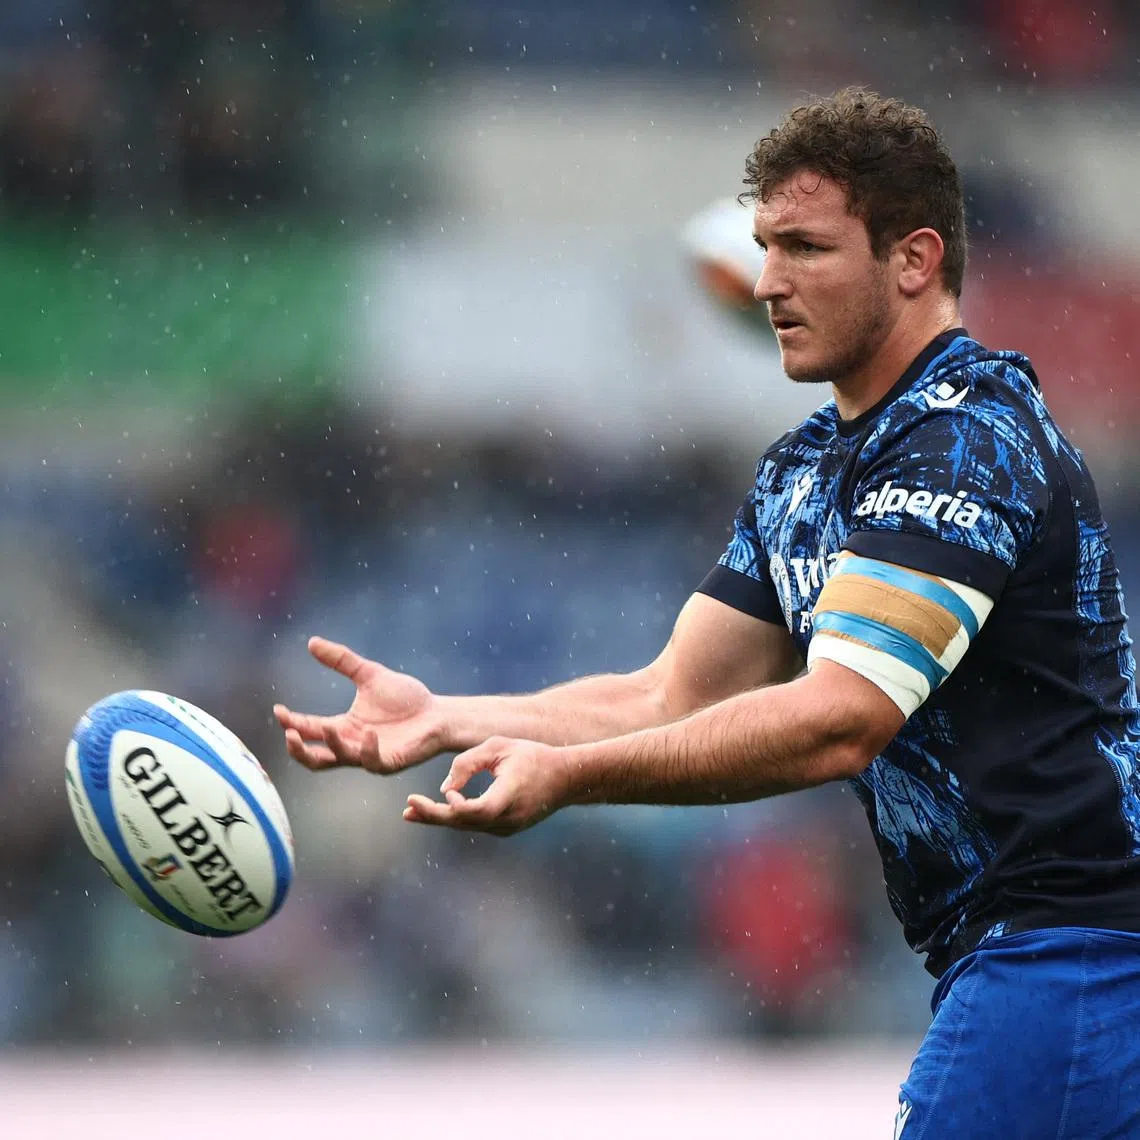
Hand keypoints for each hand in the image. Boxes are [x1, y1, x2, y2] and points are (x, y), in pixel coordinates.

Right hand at [273, 636, 442, 772]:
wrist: (438, 713)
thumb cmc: (406, 698)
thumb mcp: (369, 674)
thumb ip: (341, 660)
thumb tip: (311, 642)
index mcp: (344, 727)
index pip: (310, 729)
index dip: (292, 722)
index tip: (279, 709)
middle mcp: (352, 745)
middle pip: (316, 758)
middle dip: (299, 750)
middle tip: (289, 734)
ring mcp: (370, 756)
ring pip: (340, 759)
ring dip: (331, 745)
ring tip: (325, 726)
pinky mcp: (390, 761)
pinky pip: (373, 762)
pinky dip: (367, 749)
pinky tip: (368, 732)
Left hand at [403, 736, 572, 835]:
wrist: (565, 778)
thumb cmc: (531, 755)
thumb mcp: (499, 747)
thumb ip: (468, 763)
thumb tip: (444, 790)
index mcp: (510, 794)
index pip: (478, 810)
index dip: (458, 806)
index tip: (445, 793)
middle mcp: (509, 817)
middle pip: (465, 823)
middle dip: (434, 816)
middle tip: (407, 810)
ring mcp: (509, 827)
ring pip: (467, 826)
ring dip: (439, 819)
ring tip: (411, 812)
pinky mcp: (507, 829)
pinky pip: (476, 825)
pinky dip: (456, 818)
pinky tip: (436, 812)